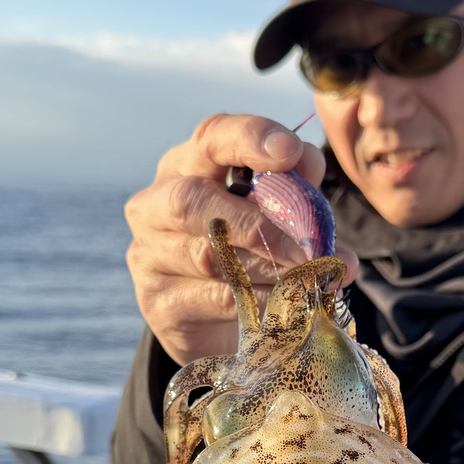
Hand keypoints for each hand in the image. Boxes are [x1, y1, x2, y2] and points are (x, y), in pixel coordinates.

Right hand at [124, 114, 358, 365]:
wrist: (221, 326)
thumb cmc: (250, 253)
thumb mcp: (275, 212)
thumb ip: (291, 185)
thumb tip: (308, 162)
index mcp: (186, 166)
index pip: (211, 137)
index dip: (249, 138)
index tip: (290, 150)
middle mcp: (155, 204)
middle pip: (192, 200)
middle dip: (258, 224)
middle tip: (309, 249)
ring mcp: (150, 254)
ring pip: (209, 257)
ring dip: (271, 270)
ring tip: (313, 281)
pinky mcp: (159, 303)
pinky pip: (217, 299)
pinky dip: (263, 301)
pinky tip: (293, 306)